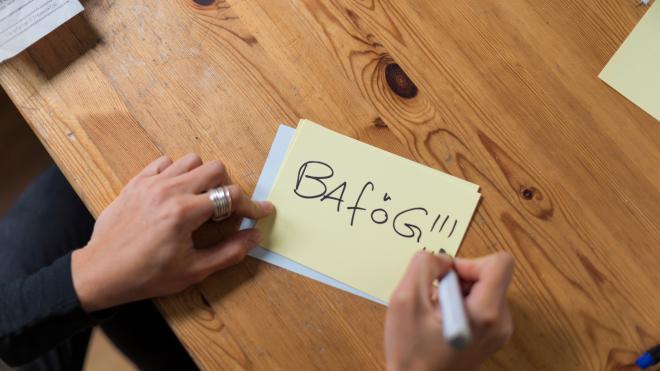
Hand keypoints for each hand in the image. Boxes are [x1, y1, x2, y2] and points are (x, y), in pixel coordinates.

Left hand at [71, 154, 273, 311]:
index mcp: (185, 213)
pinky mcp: (136, 183)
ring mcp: (150, 184)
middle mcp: (169, 191)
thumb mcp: (193, 271)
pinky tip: (176, 192)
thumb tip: (255, 236)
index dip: (252, 206)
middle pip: (214, 168)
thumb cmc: (146, 276)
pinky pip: (163, 162)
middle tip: (226, 208)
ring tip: (201, 198)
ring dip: (203, 176)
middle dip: (228, 187)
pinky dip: (176, 172)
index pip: (230, 196)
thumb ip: (229, 252)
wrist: (100, 273)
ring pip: (190, 160)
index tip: (261, 212)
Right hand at [385, 251, 513, 370]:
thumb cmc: (411, 352)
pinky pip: (480, 303)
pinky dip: (459, 304)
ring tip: (435, 314)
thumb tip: (441, 258)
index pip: (500, 262)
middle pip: (490, 275)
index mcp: (486, 313)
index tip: (446, 277)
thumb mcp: (406, 299)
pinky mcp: (491, 336)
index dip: (469, 261)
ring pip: (483, 288)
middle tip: (435, 299)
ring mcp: (498, 331)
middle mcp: (500, 322)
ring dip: (457, 292)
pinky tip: (441, 322)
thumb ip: (424, 265)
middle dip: (458, 278)